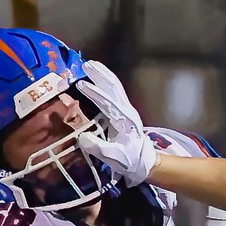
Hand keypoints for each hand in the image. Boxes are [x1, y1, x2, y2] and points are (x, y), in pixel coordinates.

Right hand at [72, 60, 158, 188]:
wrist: (145, 161)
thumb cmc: (130, 160)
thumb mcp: (113, 157)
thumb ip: (97, 147)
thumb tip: (82, 137)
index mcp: (123, 121)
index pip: (107, 102)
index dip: (94, 93)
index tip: (80, 84)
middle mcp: (126, 111)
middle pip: (114, 88)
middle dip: (100, 75)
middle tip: (86, 64)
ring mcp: (126, 109)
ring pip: (115, 87)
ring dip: (103, 75)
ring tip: (91, 65)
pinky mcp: (124, 111)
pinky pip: (115, 92)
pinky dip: (106, 82)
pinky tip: (98, 77)